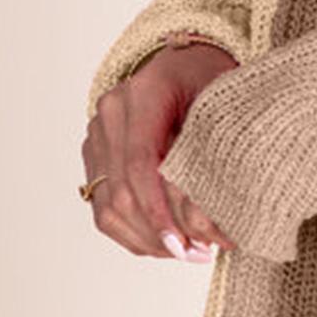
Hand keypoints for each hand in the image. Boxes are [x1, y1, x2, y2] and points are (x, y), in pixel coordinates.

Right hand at [81, 42, 240, 260]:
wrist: (185, 62)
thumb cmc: (208, 79)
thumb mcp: (221, 103)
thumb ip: (212, 155)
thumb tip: (206, 222)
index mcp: (140, 95)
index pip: (140, 165)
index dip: (159, 211)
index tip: (184, 243)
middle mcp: (109, 115)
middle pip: (121, 192)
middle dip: (159, 233)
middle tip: (199, 254)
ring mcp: (97, 137)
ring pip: (108, 207)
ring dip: (148, 240)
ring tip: (188, 253)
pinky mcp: (95, 156)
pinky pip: (104, 207)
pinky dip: (134, 233)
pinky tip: (166, 243)